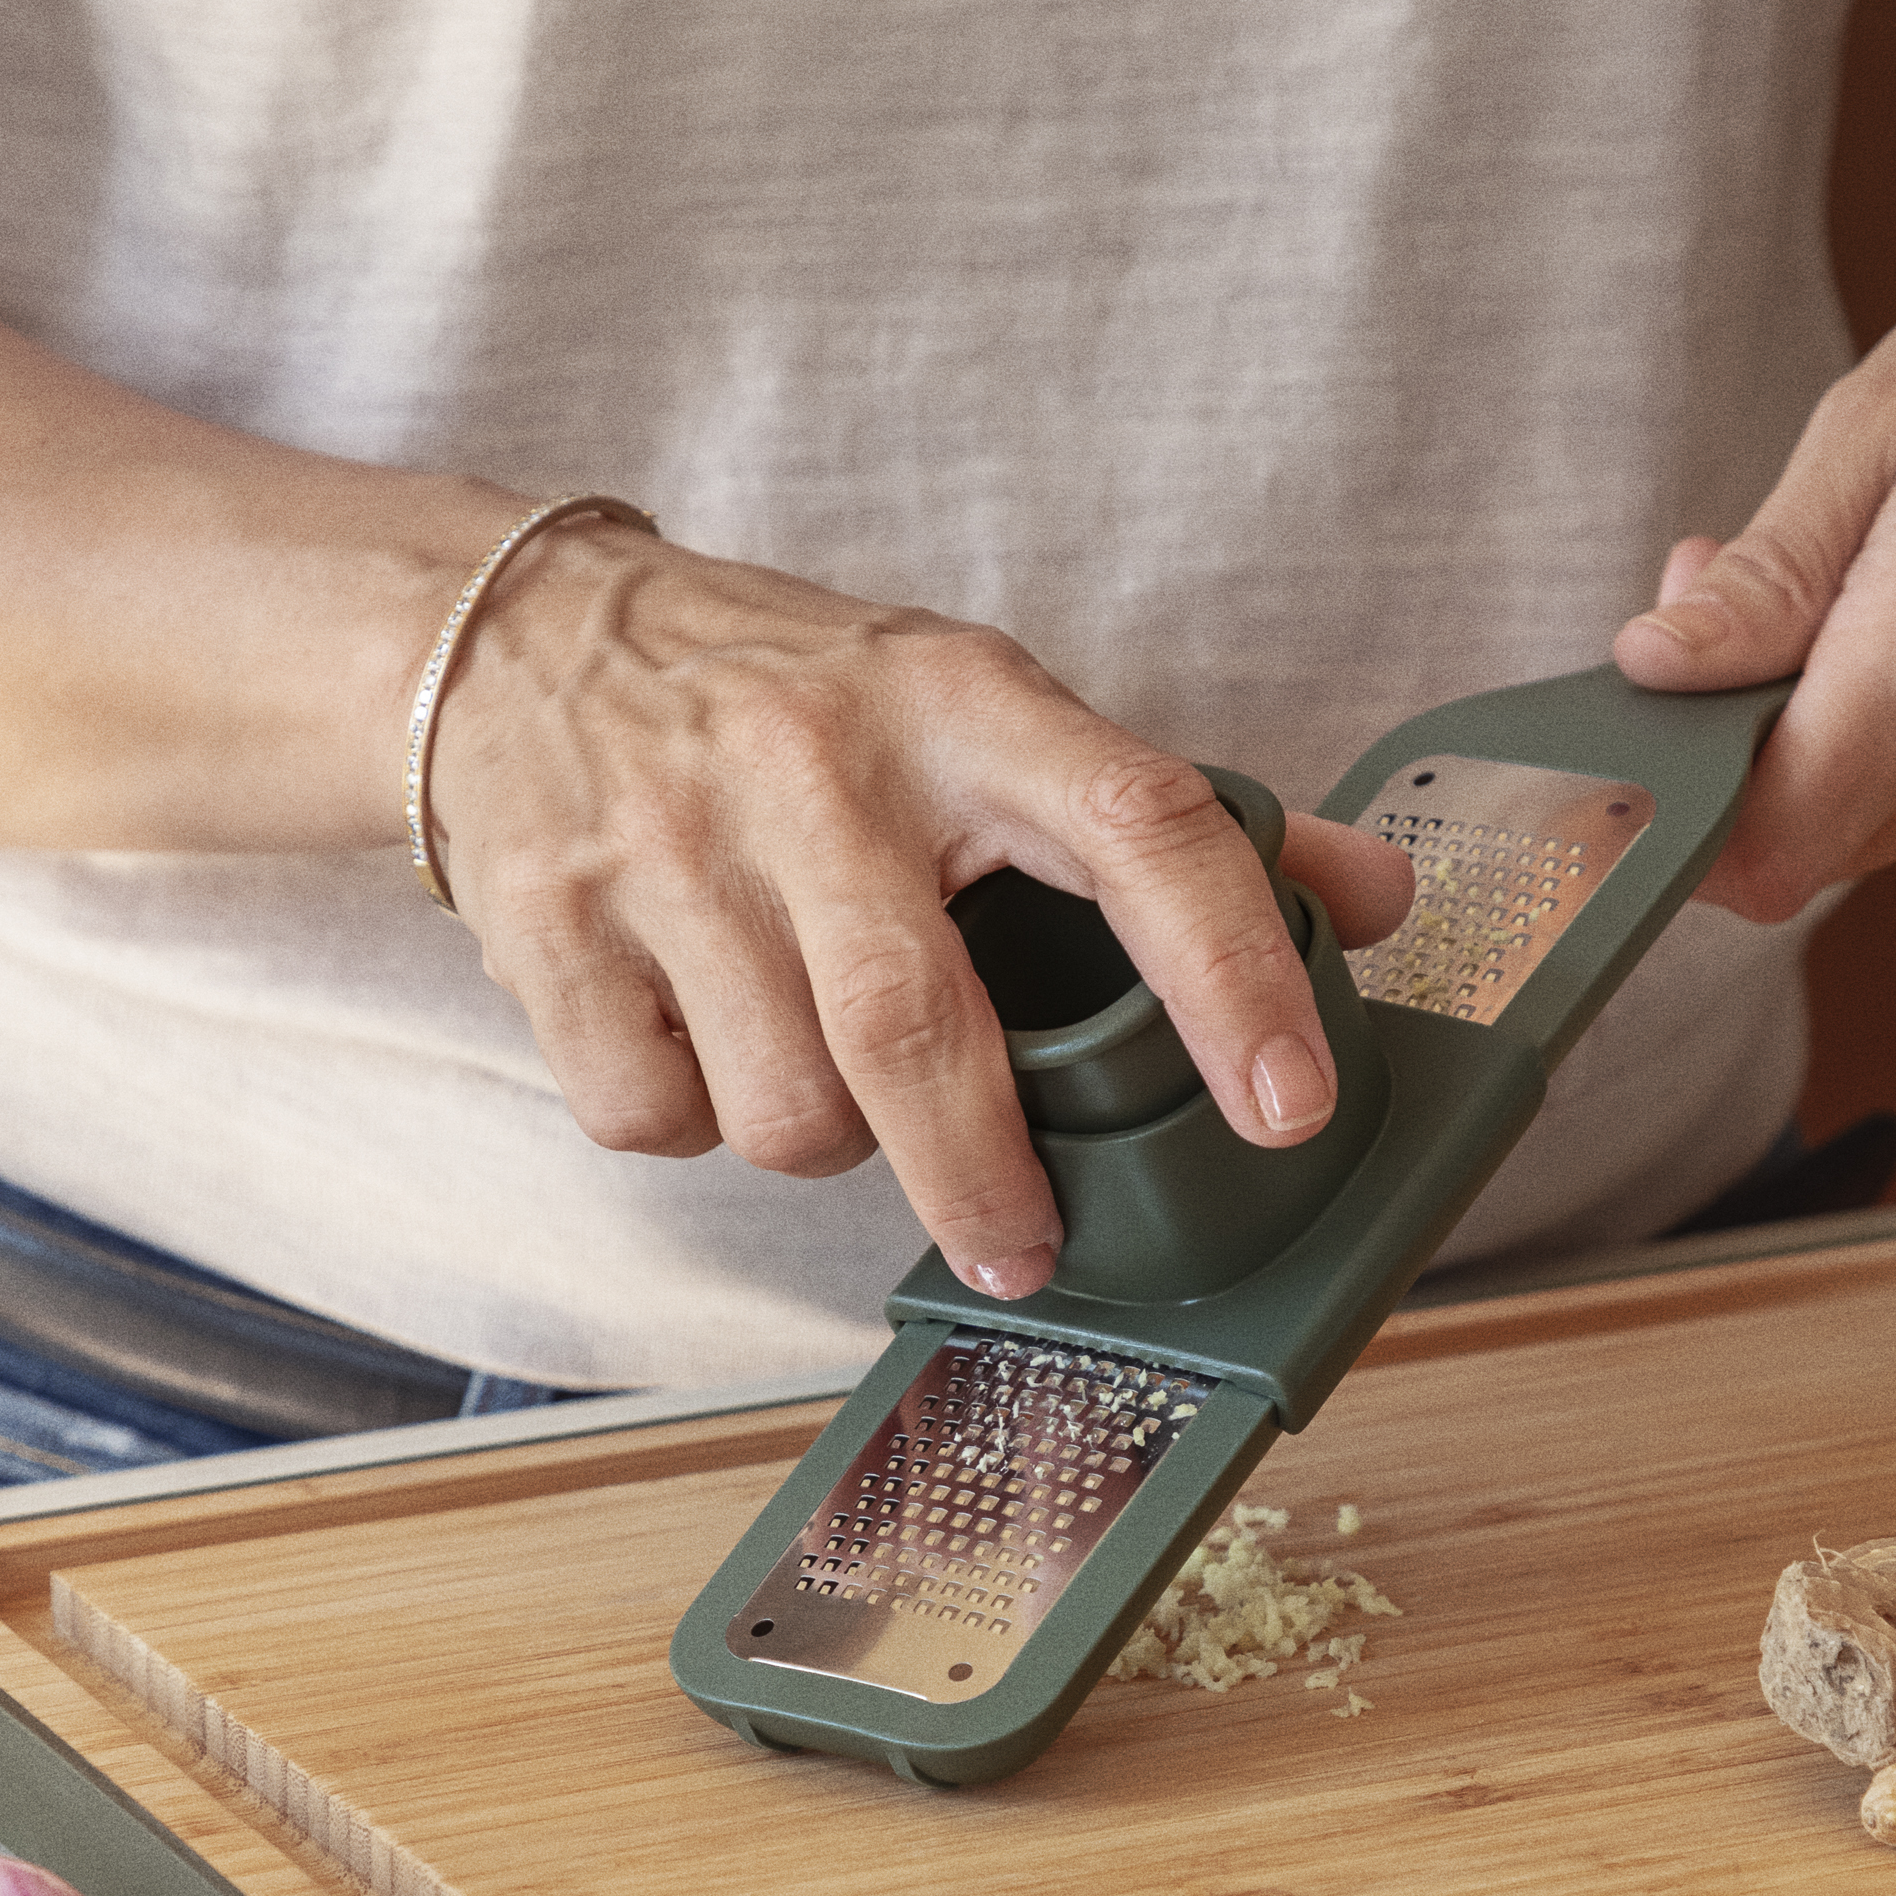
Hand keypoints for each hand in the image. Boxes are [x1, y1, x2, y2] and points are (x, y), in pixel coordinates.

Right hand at [421, 523, 1413, 1295]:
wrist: (517, 639)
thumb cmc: (793, 696)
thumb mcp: (981, 705)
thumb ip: (1176, 812)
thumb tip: (1379, 898)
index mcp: (960, 701)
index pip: (1140, 826)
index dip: (1233, 973)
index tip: (1290, 1104)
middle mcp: (813, 765)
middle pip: (918, 1027)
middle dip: (984, 1178)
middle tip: (1025, 1256)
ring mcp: (668, 845)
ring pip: (787, 1109)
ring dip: (829, 1145)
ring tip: (826, 1076)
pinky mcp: (550, 924)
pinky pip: (658, 1118)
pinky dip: (697, 1127)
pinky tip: (704, 1045)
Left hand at [1610, 186, 1895, 922]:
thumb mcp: (1886, 418)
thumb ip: (1768, 573)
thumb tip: (1654, 668)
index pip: (1769, 839)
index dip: (1681, 805)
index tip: (1647, 729)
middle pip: (1803, 844)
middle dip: (1738, 749)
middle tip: (1734, 602)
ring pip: (1863, 831)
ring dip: (1816, 740)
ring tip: (1850, 593)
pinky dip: (1893, 741)